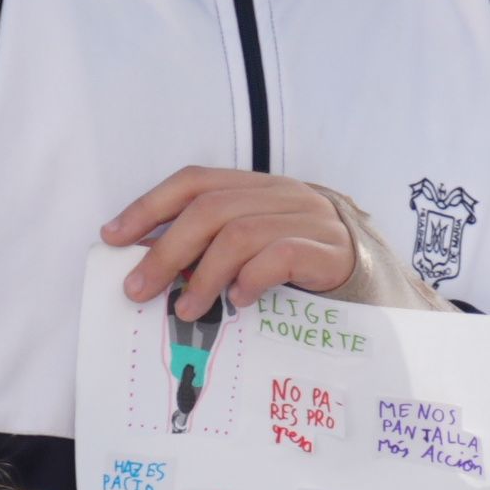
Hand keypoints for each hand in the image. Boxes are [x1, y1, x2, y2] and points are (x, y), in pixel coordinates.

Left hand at [103, 167, 357, 313]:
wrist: (376, 282)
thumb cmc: (301, 268)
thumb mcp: (252, 246)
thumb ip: (210, 245)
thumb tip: (146, 262)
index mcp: (257, 186)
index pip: (195, 181)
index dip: (149, 206)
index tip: (113, 238)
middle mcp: (283, 194)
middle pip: (210, 209)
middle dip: (166, 251)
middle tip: (139, 289)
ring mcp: (310, 220)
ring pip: (241, 234)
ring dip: (203, 275)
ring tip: (187, 308)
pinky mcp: (332, 252)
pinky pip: (281, 256)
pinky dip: (250, 279)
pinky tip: (239, 301)